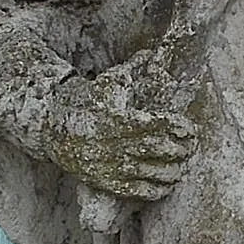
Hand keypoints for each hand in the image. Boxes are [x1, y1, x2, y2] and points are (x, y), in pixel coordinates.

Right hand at [40, 60, 197, 200]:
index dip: (178, 128)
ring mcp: (109, 164)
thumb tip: (150, 53)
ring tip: (182, 167)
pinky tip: (166, 186)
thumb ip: (131, 69)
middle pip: (159, 149)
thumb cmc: (86, 101)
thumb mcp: (107, 82)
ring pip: (150, 172)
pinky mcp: (104, 181)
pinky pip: (134, 191)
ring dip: (172, 171)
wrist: (52, 126)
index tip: (191, 129)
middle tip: (191, 148)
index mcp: (118, 118)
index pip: (158, 124)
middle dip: (181, 150)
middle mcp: (114, 143)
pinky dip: (155, 190)